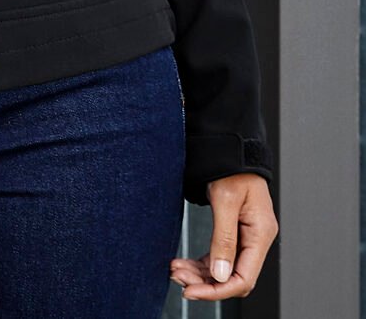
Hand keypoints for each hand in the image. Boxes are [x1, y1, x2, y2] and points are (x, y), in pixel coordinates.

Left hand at [169, 173, 278, 301]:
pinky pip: (219, 256)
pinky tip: (184, 263)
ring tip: (176, 270)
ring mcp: (246, 236)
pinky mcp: (234, 231)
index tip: (192, 290)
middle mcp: (256, 239)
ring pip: (223, 269)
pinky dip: (201, 263)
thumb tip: (221, 276)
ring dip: (200, 273)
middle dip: (204, 282)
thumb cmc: (231, 167)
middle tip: (177, 277)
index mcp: (261, 234)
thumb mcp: (225, 200)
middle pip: (232, 276)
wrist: (229, 145)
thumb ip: (223, 239)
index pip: (244, 278)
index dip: (218, 290)